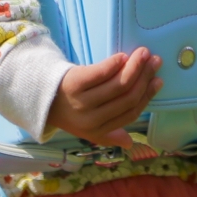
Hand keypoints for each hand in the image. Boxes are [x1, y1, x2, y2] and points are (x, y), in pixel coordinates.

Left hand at [46, 48, 162, 146]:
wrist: (37, 98)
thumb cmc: (68, 110)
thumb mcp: (87, 128)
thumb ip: (109, 133)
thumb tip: (130, 143)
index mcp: (98, 131)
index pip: (130, 113)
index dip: (146, 96)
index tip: (158, 81)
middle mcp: (91, 119)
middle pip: (126, 97)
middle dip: (144, 77)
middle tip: (154, 61)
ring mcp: (82, 101)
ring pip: (117, 84)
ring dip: (134, 67)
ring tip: (143, 53)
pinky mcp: (73, 83)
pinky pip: (99, 73)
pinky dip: (114, 64)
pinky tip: (123, 56)